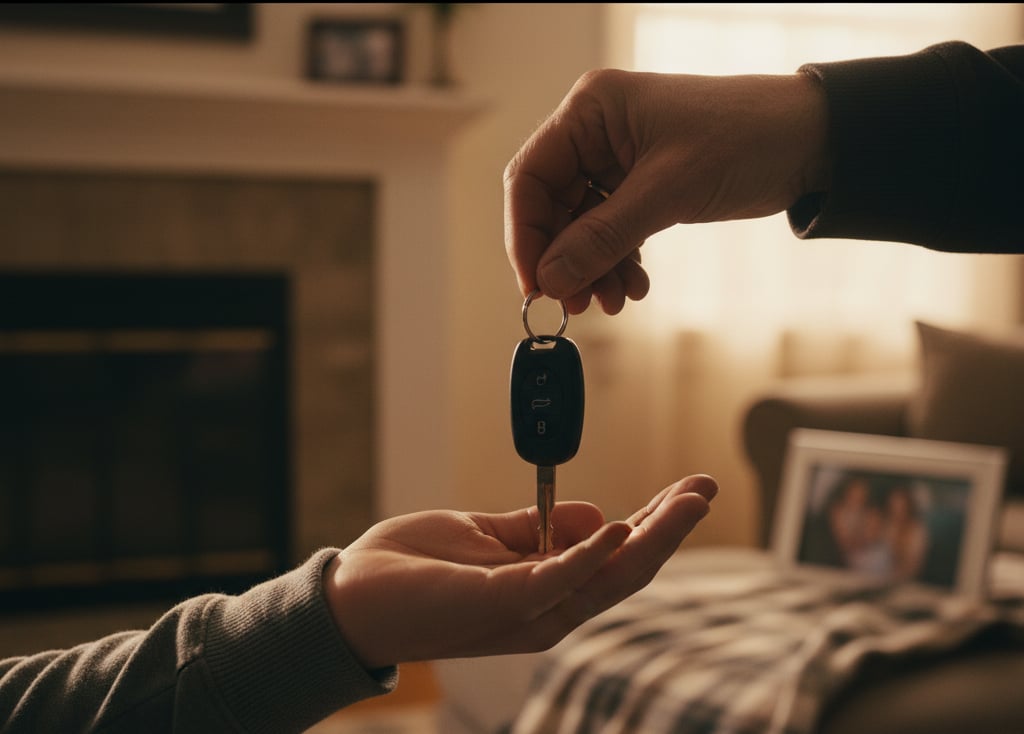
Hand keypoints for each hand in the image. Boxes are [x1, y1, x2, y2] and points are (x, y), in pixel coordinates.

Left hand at [324, 474, 716, 668]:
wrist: (351, 597)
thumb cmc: (414, 568)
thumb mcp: (485, 536)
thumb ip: (539, 529)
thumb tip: (596, 515)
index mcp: (544, 588)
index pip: (614, 556)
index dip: (655, 523)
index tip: (687, 491)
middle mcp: (546, 607)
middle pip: (625, 569)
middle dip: (669, 529)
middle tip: (705, 489)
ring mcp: (527, 610)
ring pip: (607, 577)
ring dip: (651, 537)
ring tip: (685, 501)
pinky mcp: (501, 603)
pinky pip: (558, 580)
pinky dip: (591, 553)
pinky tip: (620, 525)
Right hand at [503, 69, 829, 314]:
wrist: (812, 141)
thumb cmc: (745, 138)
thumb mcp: (668, 191)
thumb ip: (603, 237)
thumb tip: (551, 279)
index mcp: (590, 111)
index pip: (531, 178)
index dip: (527, 236)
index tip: (537, 284)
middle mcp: (596, 132)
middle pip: (552, 207)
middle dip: (566, 259)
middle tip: (578, 303)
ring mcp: (618, 159)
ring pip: (582, 225)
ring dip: (593, 267)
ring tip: (616, 300)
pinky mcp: (641, 185)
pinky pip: (611, 230)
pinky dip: (618, 261)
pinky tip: (635, 286)